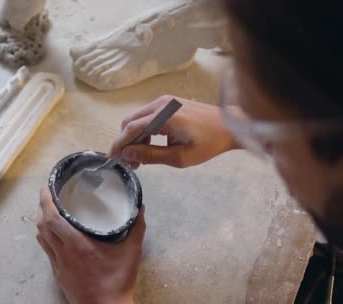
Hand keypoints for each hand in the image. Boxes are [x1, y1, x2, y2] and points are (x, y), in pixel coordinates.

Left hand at [36, 188, 146, 303]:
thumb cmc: (118, 281)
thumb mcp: (131, 252)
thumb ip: (136, 227)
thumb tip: (140, 208)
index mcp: (76, 244)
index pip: (51, 218)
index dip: (45, 201)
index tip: (45, 188)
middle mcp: (62, 253)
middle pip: (42, 226)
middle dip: (41, 208)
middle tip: (47, 196)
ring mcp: (58, 265)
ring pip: (42, 239)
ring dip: (42, 224)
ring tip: (49, 212)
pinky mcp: (59, 275)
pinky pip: (47, 251)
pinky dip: (47, 239)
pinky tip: (56, 237)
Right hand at [109, 95, 236, 168]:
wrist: (230, 126)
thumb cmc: (209, 144)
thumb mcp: (180, 157)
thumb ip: (151, 155)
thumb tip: (127, 154)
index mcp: (165, 117)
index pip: (132, 128)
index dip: (119, 144)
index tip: (112, 158)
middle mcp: (161, 104)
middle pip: (131, 122)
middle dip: (126, 142)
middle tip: (131, 163)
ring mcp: (165, 102)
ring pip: (138, 119)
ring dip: (135, 138)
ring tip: (140, 159)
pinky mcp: (169, 104)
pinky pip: (148, 117)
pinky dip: (144, 131)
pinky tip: (150, 146)